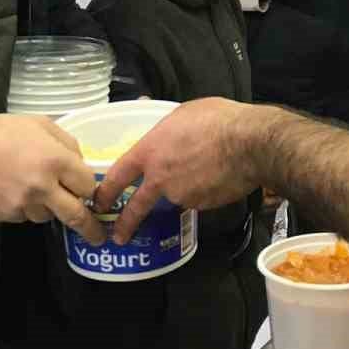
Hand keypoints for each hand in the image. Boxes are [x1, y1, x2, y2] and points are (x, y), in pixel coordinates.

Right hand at [0, 114, 104, 243]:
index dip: (89, 187)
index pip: (88, 186)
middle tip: (99, 237)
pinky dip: (25, 207)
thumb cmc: (1, 131)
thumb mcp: (40, 124)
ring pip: (47, 216)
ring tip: (32, 186)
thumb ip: (67, 144)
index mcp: (55, 161)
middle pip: (76, 216)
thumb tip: (80, 164)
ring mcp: (22, 205)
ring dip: (48, 207)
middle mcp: (42, 188)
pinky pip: (24, 216)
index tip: (88, 190)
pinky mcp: (4, 216)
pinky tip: (13, 190)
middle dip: (90, 228)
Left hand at [93, 97, 262, 242]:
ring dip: (182, 189)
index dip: (106, 191)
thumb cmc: (218, 121)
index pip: (118, 175)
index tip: (98, 202)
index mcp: (150, 151)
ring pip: (174, 197)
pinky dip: (201, 192)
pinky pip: (196, 199)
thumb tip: (165, 131)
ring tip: (202, 169)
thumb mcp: (185, 113)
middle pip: (136, 206)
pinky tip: (214, 177)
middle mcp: (160, 178)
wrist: (249, 144)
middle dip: (125, 223)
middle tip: (118, 235)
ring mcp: (181, 195)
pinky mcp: (202, 206)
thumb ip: (168, 128)